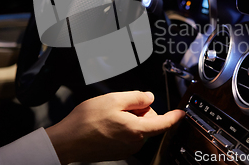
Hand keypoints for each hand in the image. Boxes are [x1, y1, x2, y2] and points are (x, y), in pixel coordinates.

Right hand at [45, 91, 184, 163]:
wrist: (67, 141)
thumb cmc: (86, 122)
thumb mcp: (114, 100)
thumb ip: (137, 97)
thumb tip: (149, 98)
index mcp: (137, 130)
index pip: (163, 123)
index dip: (174, 116)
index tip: (182, 113)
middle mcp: (134, 142)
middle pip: (148, 121)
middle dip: (140, 111)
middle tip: (121, 105)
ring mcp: (126, 148)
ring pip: (137, 127)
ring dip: (129, 118)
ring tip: (109, 115)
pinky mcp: (117, 151)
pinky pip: (127, 134)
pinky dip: (122, 125)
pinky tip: (106, 122)